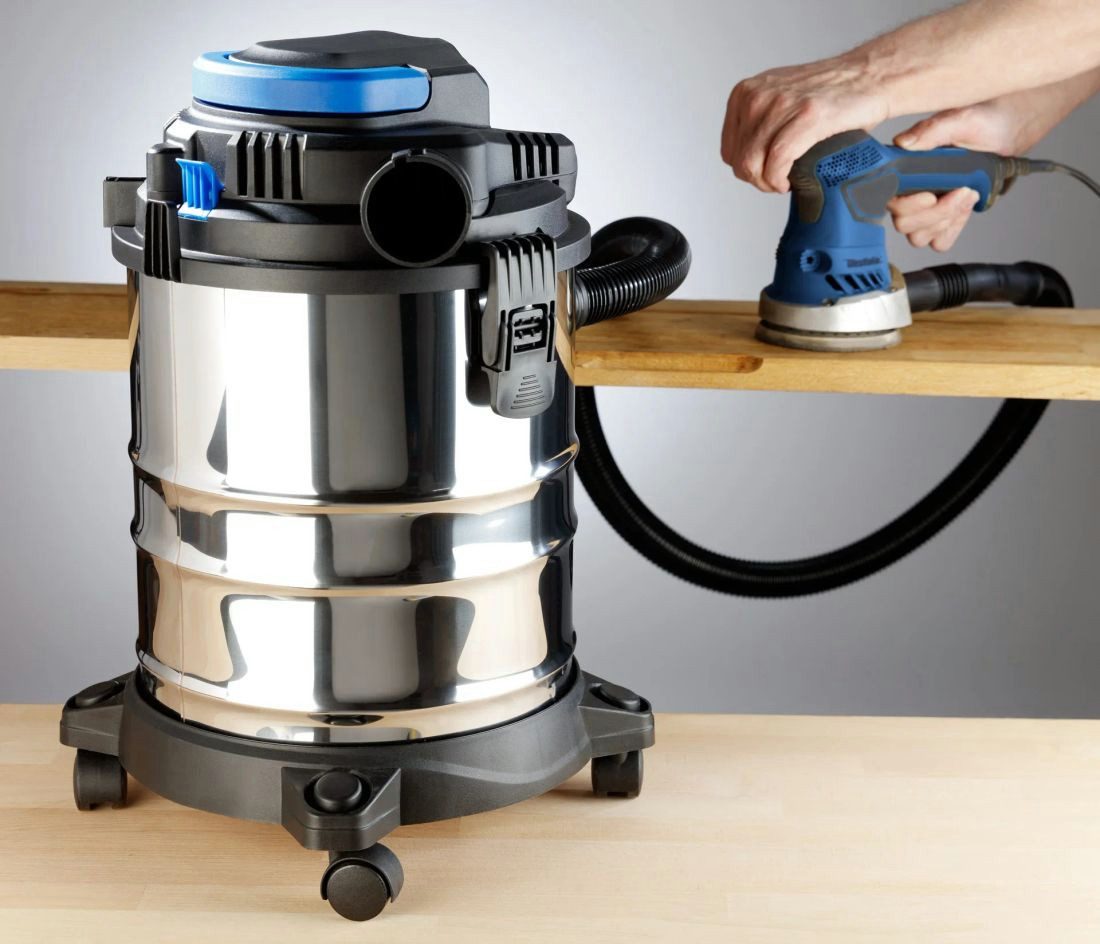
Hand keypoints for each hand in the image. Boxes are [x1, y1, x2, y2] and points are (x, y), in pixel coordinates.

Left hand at [720, 54, 887, 192]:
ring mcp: (781, 104)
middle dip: (758, 181)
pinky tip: (789, 182)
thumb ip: (759, 124)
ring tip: (785, 182)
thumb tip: (747, 162)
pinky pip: (777, 162)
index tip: (767, 173)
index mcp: (746, 92)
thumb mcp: (779, 101)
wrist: (870, 76)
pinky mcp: (806, 116)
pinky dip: (779, 180)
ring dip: (768, 183)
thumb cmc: (830, 94)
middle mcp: (758, 95)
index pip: (729, 150)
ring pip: (753, 164)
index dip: (747, 170)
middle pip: (739, 161)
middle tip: (778, 182)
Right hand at [888, 97, 1040, 250]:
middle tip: (962, 191)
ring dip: (944, 221)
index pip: (888, 200)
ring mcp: (925, 208)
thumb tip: (904, 142)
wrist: (1009, 130)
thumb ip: (932, 130)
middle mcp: (909, 190)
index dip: (908, 205)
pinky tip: (963, 209)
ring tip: (967, 195)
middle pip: (903, 223)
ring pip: (918, 236)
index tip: (931, 195)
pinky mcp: (944, 218)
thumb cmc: (985, 122)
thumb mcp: (961, 120)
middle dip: (935, 213)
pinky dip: (951, 230)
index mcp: (905, 167)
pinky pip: (938, 241)